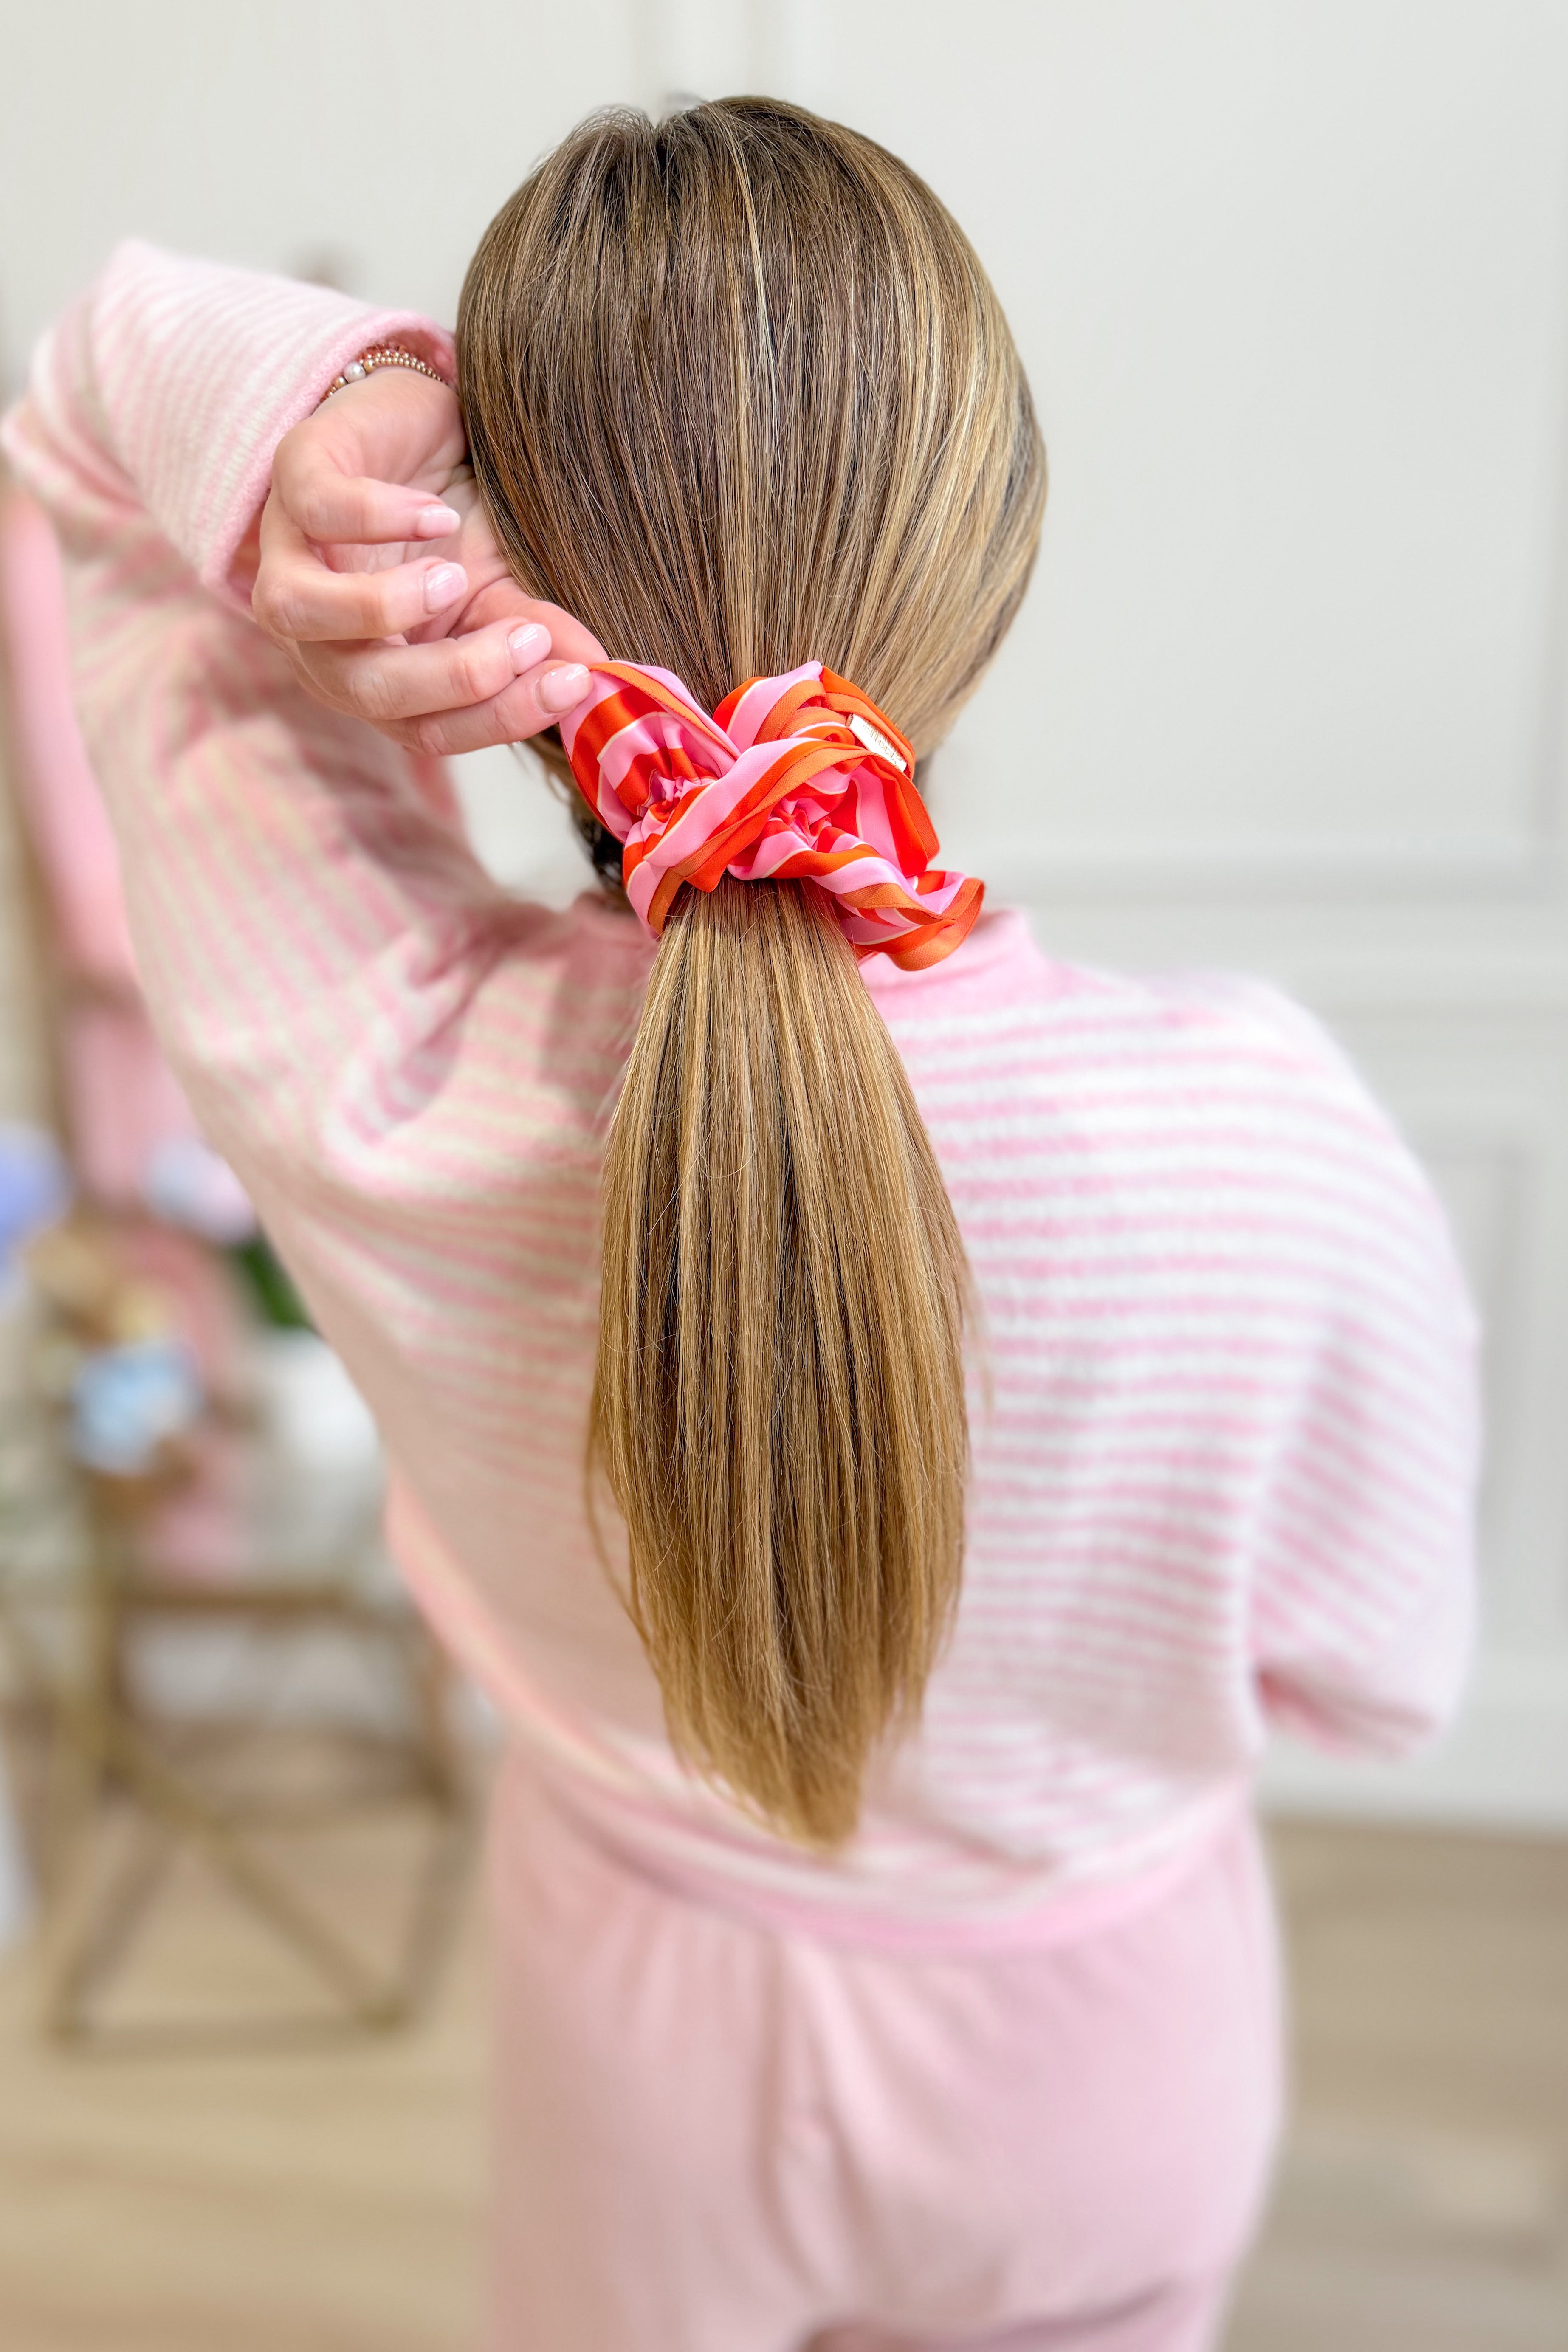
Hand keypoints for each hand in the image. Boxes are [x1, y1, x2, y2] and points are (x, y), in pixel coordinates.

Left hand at [252, 366, 603, 754]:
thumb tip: (598, 674)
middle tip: (529, 641)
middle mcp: (320, 637)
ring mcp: (292, 557)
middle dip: (454, 676)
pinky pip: (315, 511)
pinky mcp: (292, 479)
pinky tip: (435, 512)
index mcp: (375, 680)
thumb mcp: (499, 585)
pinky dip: (375, 516)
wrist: (413, 422)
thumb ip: (534, 633)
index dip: (499, 718)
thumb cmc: (449, 521)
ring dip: (382, 607)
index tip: (572, 684)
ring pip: (295, 613)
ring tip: (453, 580)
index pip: (426, 730)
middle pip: (363, 690)